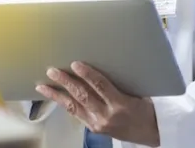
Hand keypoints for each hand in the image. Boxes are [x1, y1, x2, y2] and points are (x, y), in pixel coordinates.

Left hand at [36, 62, 158, 145]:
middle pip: (83, 96)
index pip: (101, 86)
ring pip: (73, 107)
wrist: (151, 133)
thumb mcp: (138, 93)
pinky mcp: (94, 128)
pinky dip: (64, 104)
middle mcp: (107, 116)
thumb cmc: (146, 108)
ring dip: (57, 95)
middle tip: (52, 71)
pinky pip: (76, 113)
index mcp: (121, 104)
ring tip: (43, 85)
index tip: (75, 64)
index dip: (88, 74)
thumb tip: (103, 61)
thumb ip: (120, 81)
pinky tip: (55, 96)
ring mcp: (98, 124)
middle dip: (65, 82)